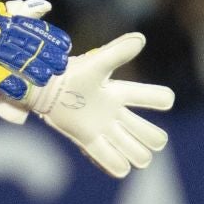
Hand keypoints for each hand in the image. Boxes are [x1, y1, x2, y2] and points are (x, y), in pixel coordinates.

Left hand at [0, 33, 173, 177]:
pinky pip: (114, 165)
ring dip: (136, 155)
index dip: (161, 99)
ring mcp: (104, 131)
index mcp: (120, 93)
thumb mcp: (97, 63)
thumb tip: (141, 39)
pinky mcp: (89, 142)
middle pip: (153, 137)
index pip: (156, 97)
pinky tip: (108, 156)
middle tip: (132, 130)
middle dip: (151, 138)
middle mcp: (116, 114)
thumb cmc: (69, 73)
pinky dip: (116, 165)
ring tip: (121, 146)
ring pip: (138, 154)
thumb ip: (118, 52)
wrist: (42, 87)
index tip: (155, 98)